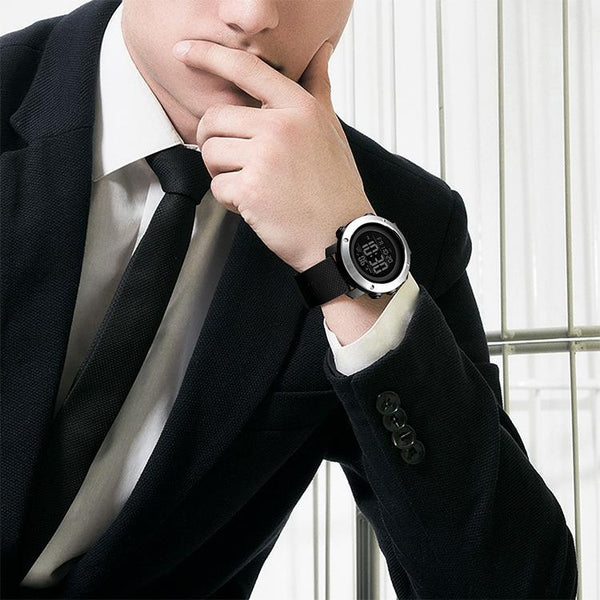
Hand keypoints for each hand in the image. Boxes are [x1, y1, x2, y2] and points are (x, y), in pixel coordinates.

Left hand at [173, 40, 374, 272]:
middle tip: (233, 160)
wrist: (340, 235)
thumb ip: (318, 88)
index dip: (208, 55)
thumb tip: (321, 52)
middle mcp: (281, 127)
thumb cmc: (336, 187)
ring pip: (210, 153)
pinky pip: (216, 186)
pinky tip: (254, 204)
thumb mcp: (330, 129)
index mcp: (299, 108)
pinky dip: (229, 199)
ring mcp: (265, 159)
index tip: (184, 52)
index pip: (245, 69)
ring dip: (220, 172)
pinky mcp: (251, 190)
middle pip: (214, 119)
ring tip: (248, 182)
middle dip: (214, 142)